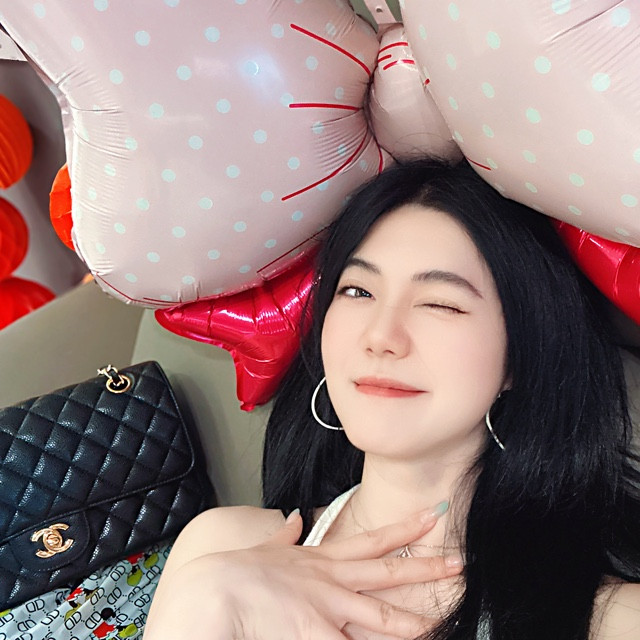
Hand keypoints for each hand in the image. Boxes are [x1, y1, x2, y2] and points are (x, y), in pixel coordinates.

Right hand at [143, 507, 462, 639]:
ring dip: (418, 621)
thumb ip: (283, 535)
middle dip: (427, 570)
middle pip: (389, 575)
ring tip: (447, 617)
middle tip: (459, 563)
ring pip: (385, 619)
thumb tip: (293, 519)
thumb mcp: (265, 547)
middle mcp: (333, 582)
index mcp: (321, 560)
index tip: (430, 518)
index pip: (373, 540)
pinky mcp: (319, 637)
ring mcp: (330, 611)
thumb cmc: (234, 573)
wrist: (213, 595)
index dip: (404, 529)